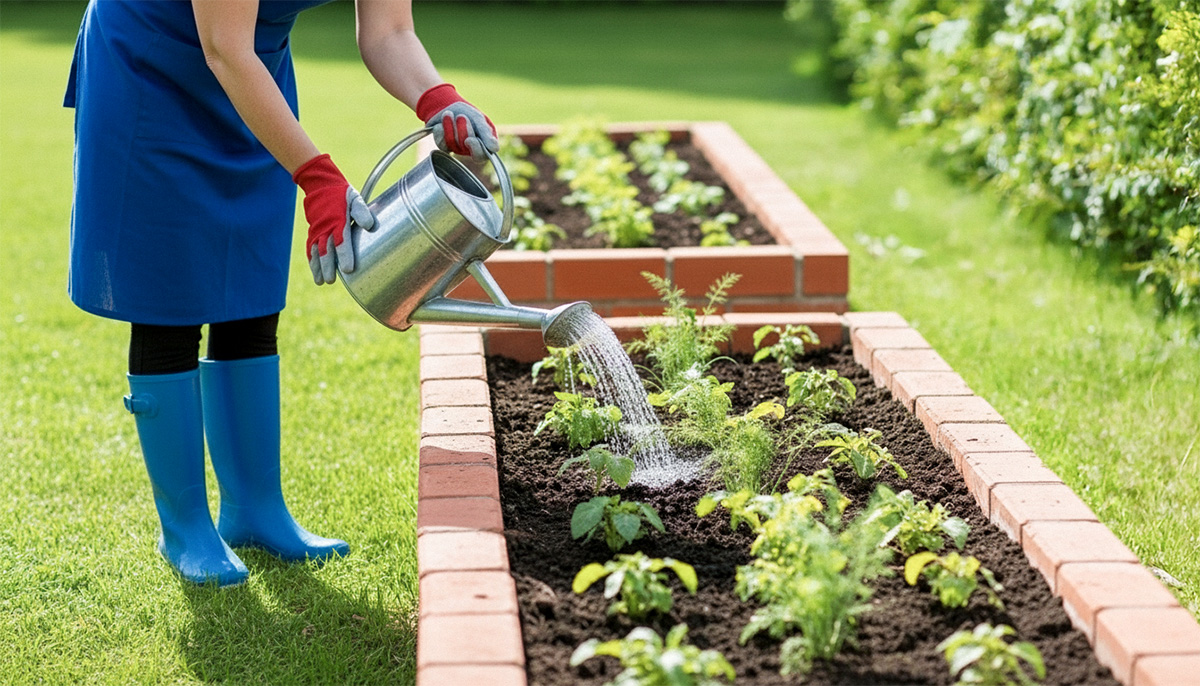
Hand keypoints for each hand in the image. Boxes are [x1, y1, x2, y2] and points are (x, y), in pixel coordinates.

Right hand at [293, 154, 375, 285]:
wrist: (322, 185)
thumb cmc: (343, 195)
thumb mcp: (355, 199)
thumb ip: (362, 212)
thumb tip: (370, 225)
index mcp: (338, 221)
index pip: (341, 241)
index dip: (344, 255)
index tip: (348, 269)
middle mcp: (326, 228)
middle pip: (326, 250)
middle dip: (328, 266)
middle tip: (331, 280)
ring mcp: (318, 230)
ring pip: (316, 252)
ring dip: (318, 267)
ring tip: (321, 282)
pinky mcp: (313, 232)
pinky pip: (310, 248)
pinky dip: (312, 261)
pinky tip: (315, 273)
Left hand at [416, 83, 498, 161]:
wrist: (447, 105)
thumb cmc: (467, 113)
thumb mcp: (478, 119)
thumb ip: (485, 133)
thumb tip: (495, 149)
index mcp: (482, 145)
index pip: (481, 156)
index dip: (475, 149)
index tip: (469, 140)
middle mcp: (468, 150)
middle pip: (464, 147)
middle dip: (462, 130)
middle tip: (461, 116)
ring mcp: (454, 149)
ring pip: (451, 143)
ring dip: (450, 125)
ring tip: (449, 114)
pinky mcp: (442, 146)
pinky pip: (440, 141)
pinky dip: (441, 127)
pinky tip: (442, 122)